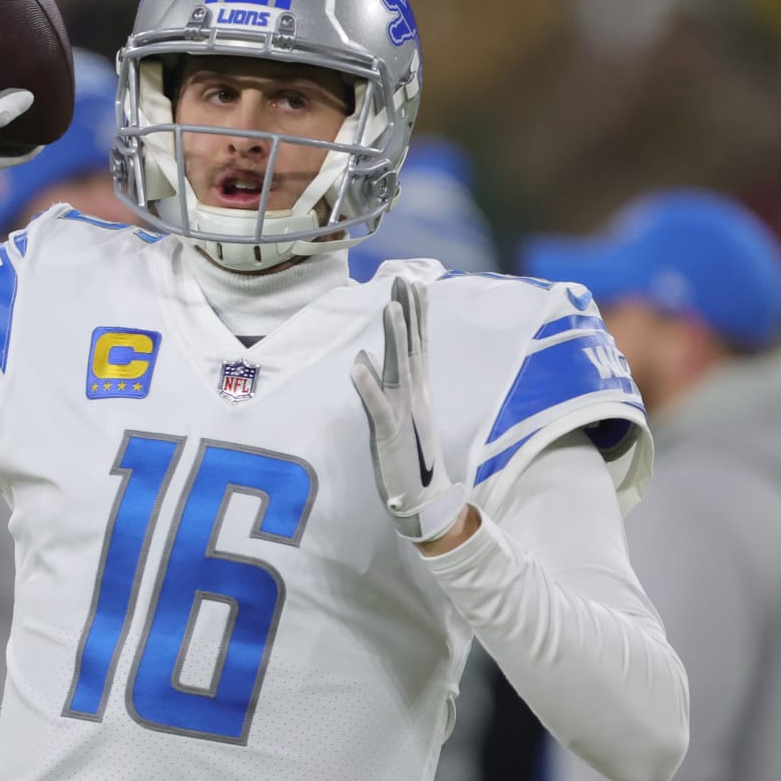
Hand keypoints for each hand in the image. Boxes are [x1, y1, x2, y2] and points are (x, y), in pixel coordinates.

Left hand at [351, 278, 470, 545]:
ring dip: (394, 339)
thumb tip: (362, 357)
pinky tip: (356, 365)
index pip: (416, 343)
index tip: (411, 282)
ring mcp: (402, 412)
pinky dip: (368, 386)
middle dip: (408, 312)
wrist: (424, 500)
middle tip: (406, 280)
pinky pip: (377, 406)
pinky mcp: (389, 433)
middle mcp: (412, 394)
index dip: (414, 313)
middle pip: (411, 346)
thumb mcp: (393, 414)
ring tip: (389, 309)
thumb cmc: (407, 456)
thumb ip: (381, 383)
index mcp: (415, 389)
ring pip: (398, 368)